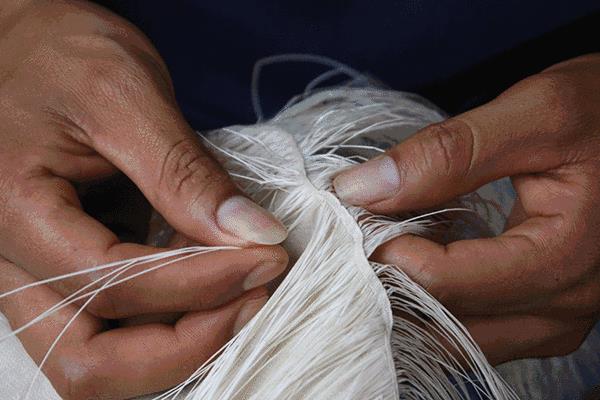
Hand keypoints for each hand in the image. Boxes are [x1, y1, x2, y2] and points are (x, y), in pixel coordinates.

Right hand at [0, 1, 286, 396]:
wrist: (27, 42)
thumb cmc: (61, 52)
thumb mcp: (123, 95)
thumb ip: (184, 172)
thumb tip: (254, 234)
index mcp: (12, 212)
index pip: (111, 286)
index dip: (201, 283)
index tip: (268, 254)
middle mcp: (12, 263)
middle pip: (89, 364)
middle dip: (184, 347)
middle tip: (254, 298)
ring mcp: (38, 273)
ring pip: (100, 360)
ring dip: (179, 344)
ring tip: (241, 294)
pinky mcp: (68, 269)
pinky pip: (115, 328)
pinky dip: (170, 322)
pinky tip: (214, 281)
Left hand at [333, 54, 599, 364]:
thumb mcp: (534, 114)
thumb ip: (448, 153)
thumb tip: (361, 187)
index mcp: (563, 256)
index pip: (446, 280)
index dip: (387, 249)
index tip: (355, 212)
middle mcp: (565, 304)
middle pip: (448, 318)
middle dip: (394, 277)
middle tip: (362, 230)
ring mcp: (556, 317)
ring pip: (459, 338)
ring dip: (413, 297)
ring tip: (390, 243)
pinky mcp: (545, 314)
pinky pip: (477, 331)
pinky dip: (439, 302)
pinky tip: (424, 258)